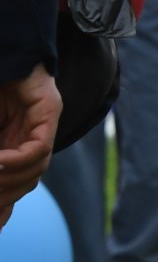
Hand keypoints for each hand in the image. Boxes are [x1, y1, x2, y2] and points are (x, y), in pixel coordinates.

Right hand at [0, 65, 62, 229]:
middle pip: (24, 181)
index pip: (15, 184)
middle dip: (2, 197)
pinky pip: (38, 148)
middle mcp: (33, 138)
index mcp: (15, 144)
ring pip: (34, 170)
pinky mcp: (50, 110)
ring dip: (6, 180)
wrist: (4, 53)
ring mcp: (44, 124)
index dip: (2, 208)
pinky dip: (16, 160)